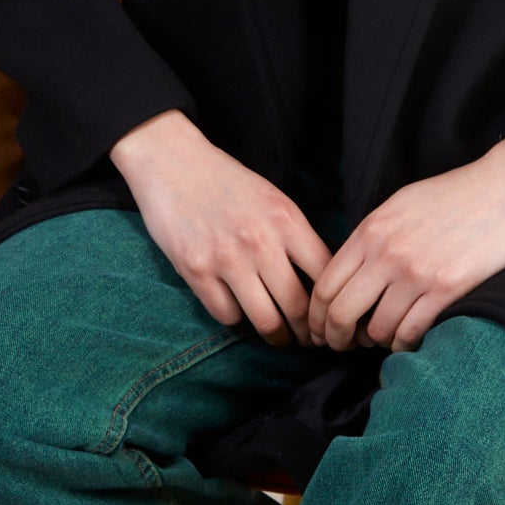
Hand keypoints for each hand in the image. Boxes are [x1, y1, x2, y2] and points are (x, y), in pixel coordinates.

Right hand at [109, 110, 332, 348]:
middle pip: (297, 307)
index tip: (331, 318)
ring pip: (265, 320)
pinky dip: (235, 318)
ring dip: (276, 336)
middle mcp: (260, 242)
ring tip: (279, 337)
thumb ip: (295, 236)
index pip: (325, 275)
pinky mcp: (195, 272)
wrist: (172, 163)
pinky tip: (238, 308)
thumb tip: (321, 281)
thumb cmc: (227, 182)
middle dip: (307, 333)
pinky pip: (227, 316)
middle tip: (309, 341)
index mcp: (286, 220)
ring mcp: (226, 259)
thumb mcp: (273, 200)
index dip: (332, 304)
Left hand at [307, 138, 504, 353]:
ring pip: (377, 329)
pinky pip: (411, 333)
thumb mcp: (399, 205)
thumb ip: (372, 236)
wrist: (504, 189)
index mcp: (371, 231)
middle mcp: (387, 253)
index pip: (326, 284)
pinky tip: (407, 340)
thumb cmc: (453, 195)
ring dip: (375, 342)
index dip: (316, 315)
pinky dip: (404, 344)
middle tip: (340, 347)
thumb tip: (351, 271)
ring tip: (381, 340)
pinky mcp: (447, 289)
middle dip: (335, 337)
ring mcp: (416, 273)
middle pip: (341, 312)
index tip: (320, 329)